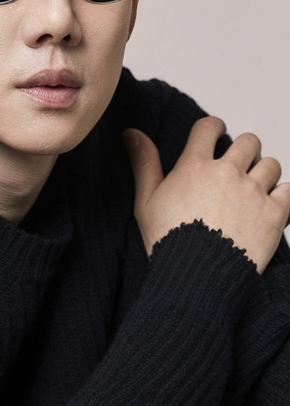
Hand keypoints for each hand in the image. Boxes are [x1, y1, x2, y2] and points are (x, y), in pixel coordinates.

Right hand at [123, 117, 289, 272]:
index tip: (217, 132)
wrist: (196, 279)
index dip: (214, 126)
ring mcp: (253, 192)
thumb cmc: (168, 242)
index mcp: (195, 166)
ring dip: (263, 172)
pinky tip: (270, 205)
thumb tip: (132, 133)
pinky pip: (288, 190)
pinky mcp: (274, 214)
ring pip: (270, 164)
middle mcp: (227, 173)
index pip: (209, 127)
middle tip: (238, 165)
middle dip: (244, 149)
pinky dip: (282, 195)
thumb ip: (144, 163)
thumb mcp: (146, 201)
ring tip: (254, 188)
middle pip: (248, 141)